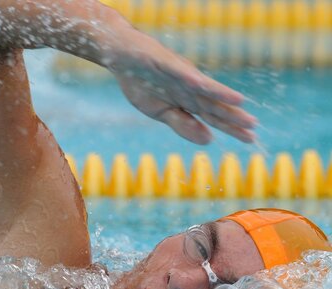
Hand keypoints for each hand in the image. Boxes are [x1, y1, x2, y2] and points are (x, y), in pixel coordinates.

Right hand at [112, 33, 257, 143]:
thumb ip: (183, 125)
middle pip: (214, 104)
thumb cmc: (143, 84)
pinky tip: (200, 85)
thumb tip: (209, 139)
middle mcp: (190, 88)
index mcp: (188, 102)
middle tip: (253, 126)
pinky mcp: (165, 63)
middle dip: (233, 115)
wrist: (124, 59)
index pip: (214, 117)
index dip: (231, 128)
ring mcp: (179, 75)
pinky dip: (188, 78)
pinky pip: (177, 72)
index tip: (250, 138)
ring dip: (220, 94)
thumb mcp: (162, 113)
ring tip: (240, 103)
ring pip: (202, 87)